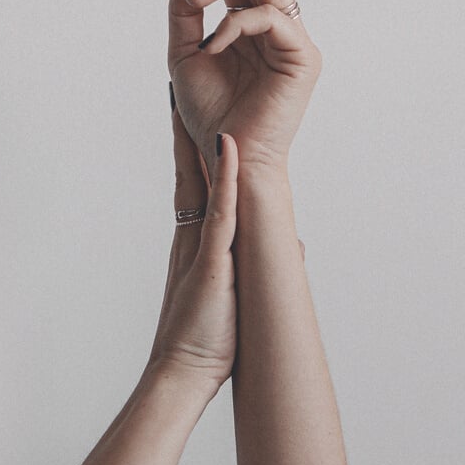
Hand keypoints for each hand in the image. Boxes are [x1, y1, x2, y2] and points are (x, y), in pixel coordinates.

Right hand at [148, 100, 238, 396]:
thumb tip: (291, 247)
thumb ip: (250, 264)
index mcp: (196, 239)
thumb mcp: (229, 293)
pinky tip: (227, 147)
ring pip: (198, 181)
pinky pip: (219, 210)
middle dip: (181, 131)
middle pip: (187, 171)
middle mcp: (193, 233)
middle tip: (173, 92)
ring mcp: (200, 243)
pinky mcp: (212, 258)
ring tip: (184, 101)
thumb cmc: (206, 338)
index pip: (193, 184)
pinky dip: (224, 177)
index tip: (187, 117)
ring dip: (195, 141)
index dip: (190, 150)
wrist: (183, 371)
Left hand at [167, 0, 322, 177]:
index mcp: (251, 22)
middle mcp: (277, 25)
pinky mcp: (302, 57)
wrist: (226, 155)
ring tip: (197, 0)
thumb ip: (185, 10)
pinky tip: (213, 46)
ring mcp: (293, 39)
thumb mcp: (185, 50)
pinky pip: (273, 18)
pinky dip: (236, 25)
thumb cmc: (210, 112)